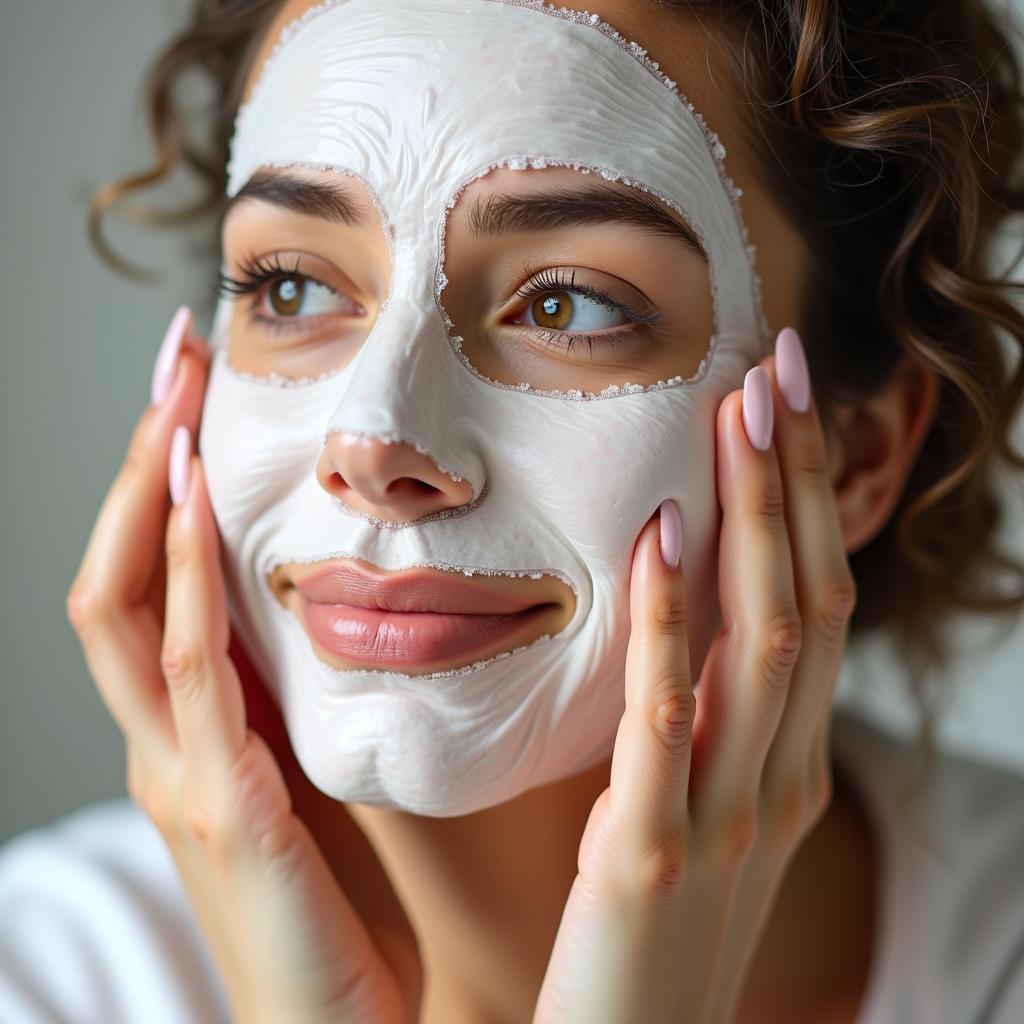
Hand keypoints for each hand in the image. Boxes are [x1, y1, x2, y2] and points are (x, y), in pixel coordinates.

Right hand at [66, 308, 421, 1023]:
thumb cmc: (345, 900)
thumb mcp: (320, 771)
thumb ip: (309, 700)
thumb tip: (345, 604)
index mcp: (201, 723)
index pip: (157, 574)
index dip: (168, 479)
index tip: (200, 388)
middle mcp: (169, 736)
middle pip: (121, 568)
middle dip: (144, 458)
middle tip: (175, 357)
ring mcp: (181, 769)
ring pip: (128, 607)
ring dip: (152, 495)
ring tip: (175, 399)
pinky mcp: (221, 806)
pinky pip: (190, 677)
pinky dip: (185, 586)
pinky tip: (201, 508)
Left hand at [533, 329, 856, 1022]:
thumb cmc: (651, 935)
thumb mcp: (697, 819)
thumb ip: (698, 732)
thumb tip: (665, 624)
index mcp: (786, 768)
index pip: (811, 608)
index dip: (805, 504)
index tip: (782, 406)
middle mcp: (777, 781)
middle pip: (802, 599)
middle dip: (794, 481)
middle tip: (779, 368)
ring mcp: (726, 815)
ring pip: (761, 639)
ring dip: (754, 517)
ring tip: (738, 410)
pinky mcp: (651, 850)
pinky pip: (669, 713)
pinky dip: (672, 619)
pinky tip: (664, 535)